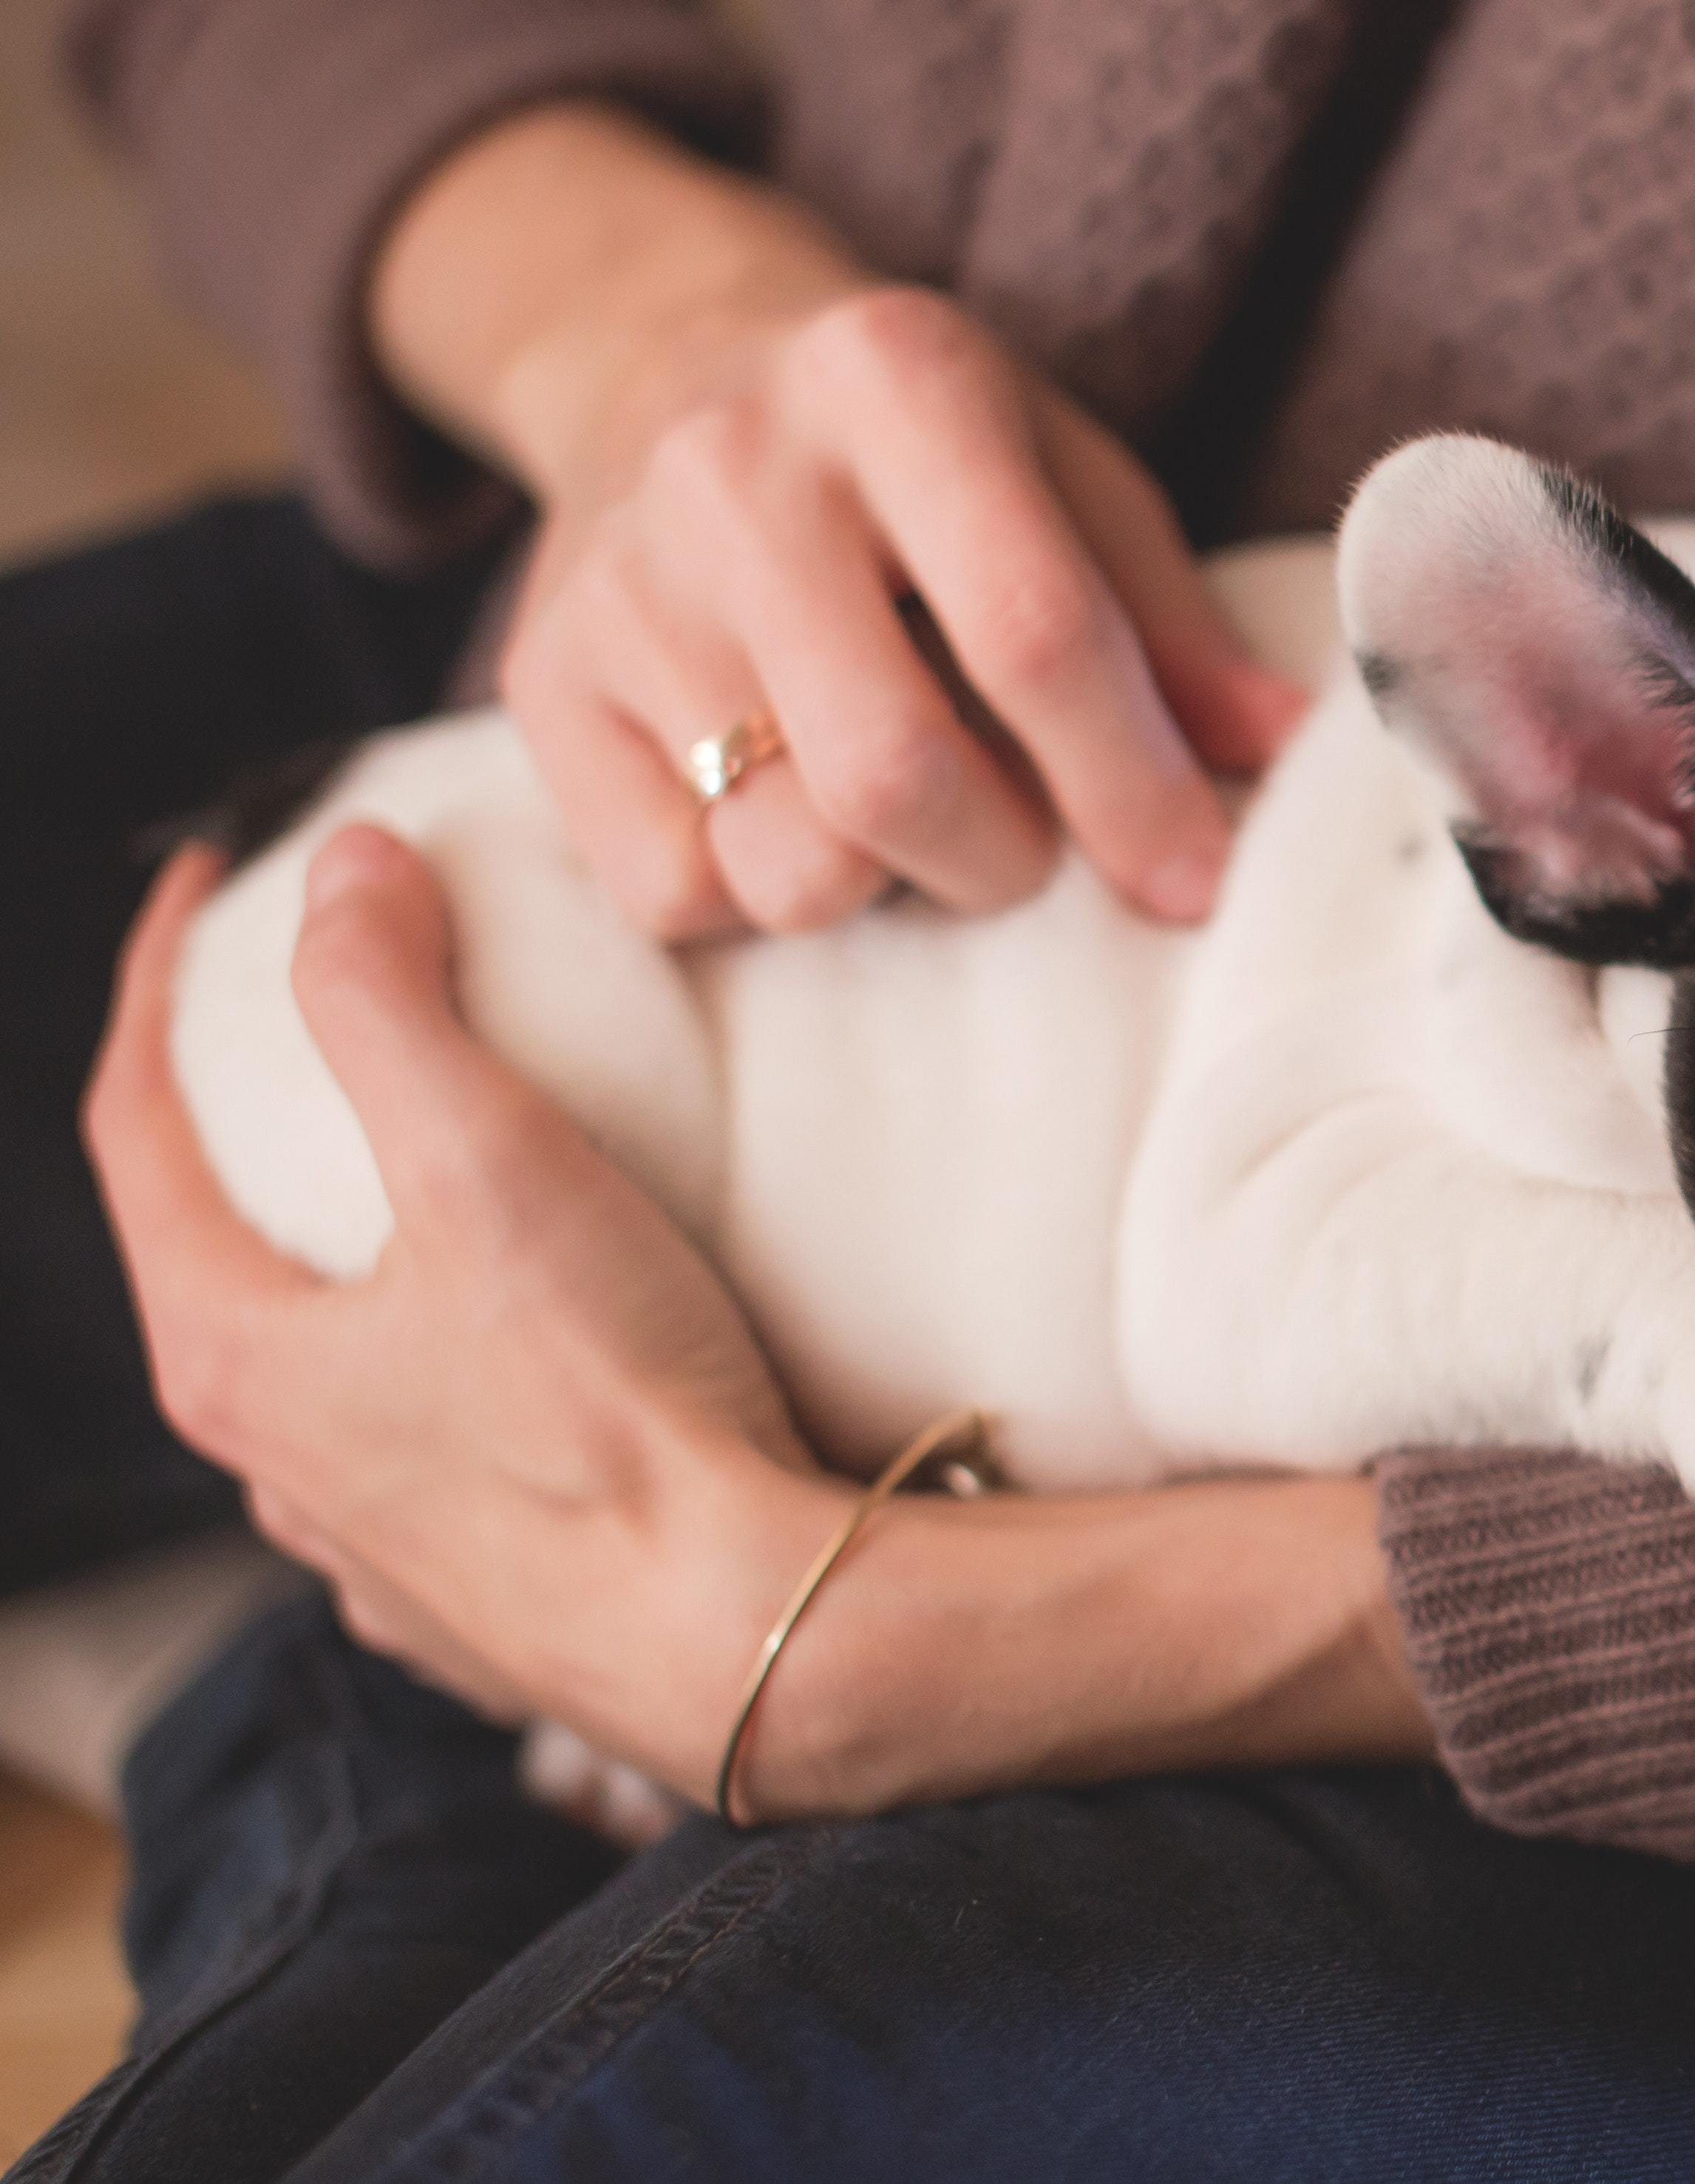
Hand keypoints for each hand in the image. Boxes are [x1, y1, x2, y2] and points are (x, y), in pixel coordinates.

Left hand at [85, 831, 843, 1787]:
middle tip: (321, 1024)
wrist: (754, 1633)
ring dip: (351, 1264)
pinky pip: (425, 1463)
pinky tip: (522, 1360)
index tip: (211, 881)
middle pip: (217, 1253)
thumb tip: (342, 866)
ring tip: (437, 1190)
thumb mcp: (491, 1165)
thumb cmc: (614, 1410)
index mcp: (236, 1358)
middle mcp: (276, 1471)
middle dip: (251, 1125)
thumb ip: (391, 1002)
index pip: (134, 1129)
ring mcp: (374, 1554)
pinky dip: (443, 1374)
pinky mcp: (482, 1609)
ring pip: (323, 1373)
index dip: (158, 983)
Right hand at [378, 105, 1304, 941]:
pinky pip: (672, 892)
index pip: (1033, 633)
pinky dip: (757, 892)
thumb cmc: (915, 444)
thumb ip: (1170, 623)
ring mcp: (618, 583)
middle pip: (894, 775)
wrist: (658, 353)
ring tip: (907, 810)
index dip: (1130, 785)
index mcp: (896, 382)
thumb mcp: (1065, 473)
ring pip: (784, 860)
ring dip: (884, 885)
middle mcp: (734, 471)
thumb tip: (1289, 753)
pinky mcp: (539, 685)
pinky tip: (784, 806)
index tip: (1193, 880)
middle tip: (1029, 841)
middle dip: (1003, 859)